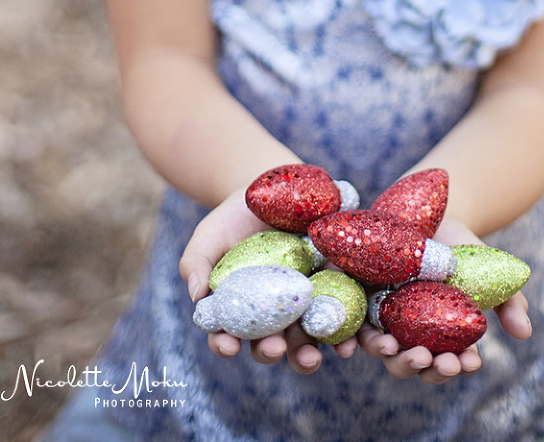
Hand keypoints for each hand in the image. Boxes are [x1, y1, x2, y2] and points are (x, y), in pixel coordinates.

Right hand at [179, 189, 360, 373]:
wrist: (271, 187)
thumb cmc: (232, 218)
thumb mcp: (208, 236)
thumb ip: (196, 264)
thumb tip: (196, 295)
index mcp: (238, 311)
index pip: (227, 336)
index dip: (225, 344)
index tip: (228, 345)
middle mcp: (271, 315)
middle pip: (271, 345)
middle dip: (272, 352)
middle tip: (275, 348)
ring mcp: (302, 304)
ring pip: (305, 338)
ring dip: (308, 354)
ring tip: (312, 357)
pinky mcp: (332, 287)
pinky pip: (338, 314)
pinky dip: (343, 332)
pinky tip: (347, 341)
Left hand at [356, 216, 531, 384]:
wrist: (434, 210)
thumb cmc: (466, 248)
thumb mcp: (491, 273)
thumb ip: (511, 303)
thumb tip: (525, 333)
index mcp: (440, 335)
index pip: (447, 362)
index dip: (455, 367)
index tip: (468, 363)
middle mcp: (408, 330)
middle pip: (409, 362)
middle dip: (420, 366)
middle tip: (430, 358)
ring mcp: (380, 312)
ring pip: (378, 346)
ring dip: (386, 353)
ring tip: (394, 347)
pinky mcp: (358, 290)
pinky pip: (350, 317)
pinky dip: (351, 334)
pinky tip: (353, 340)